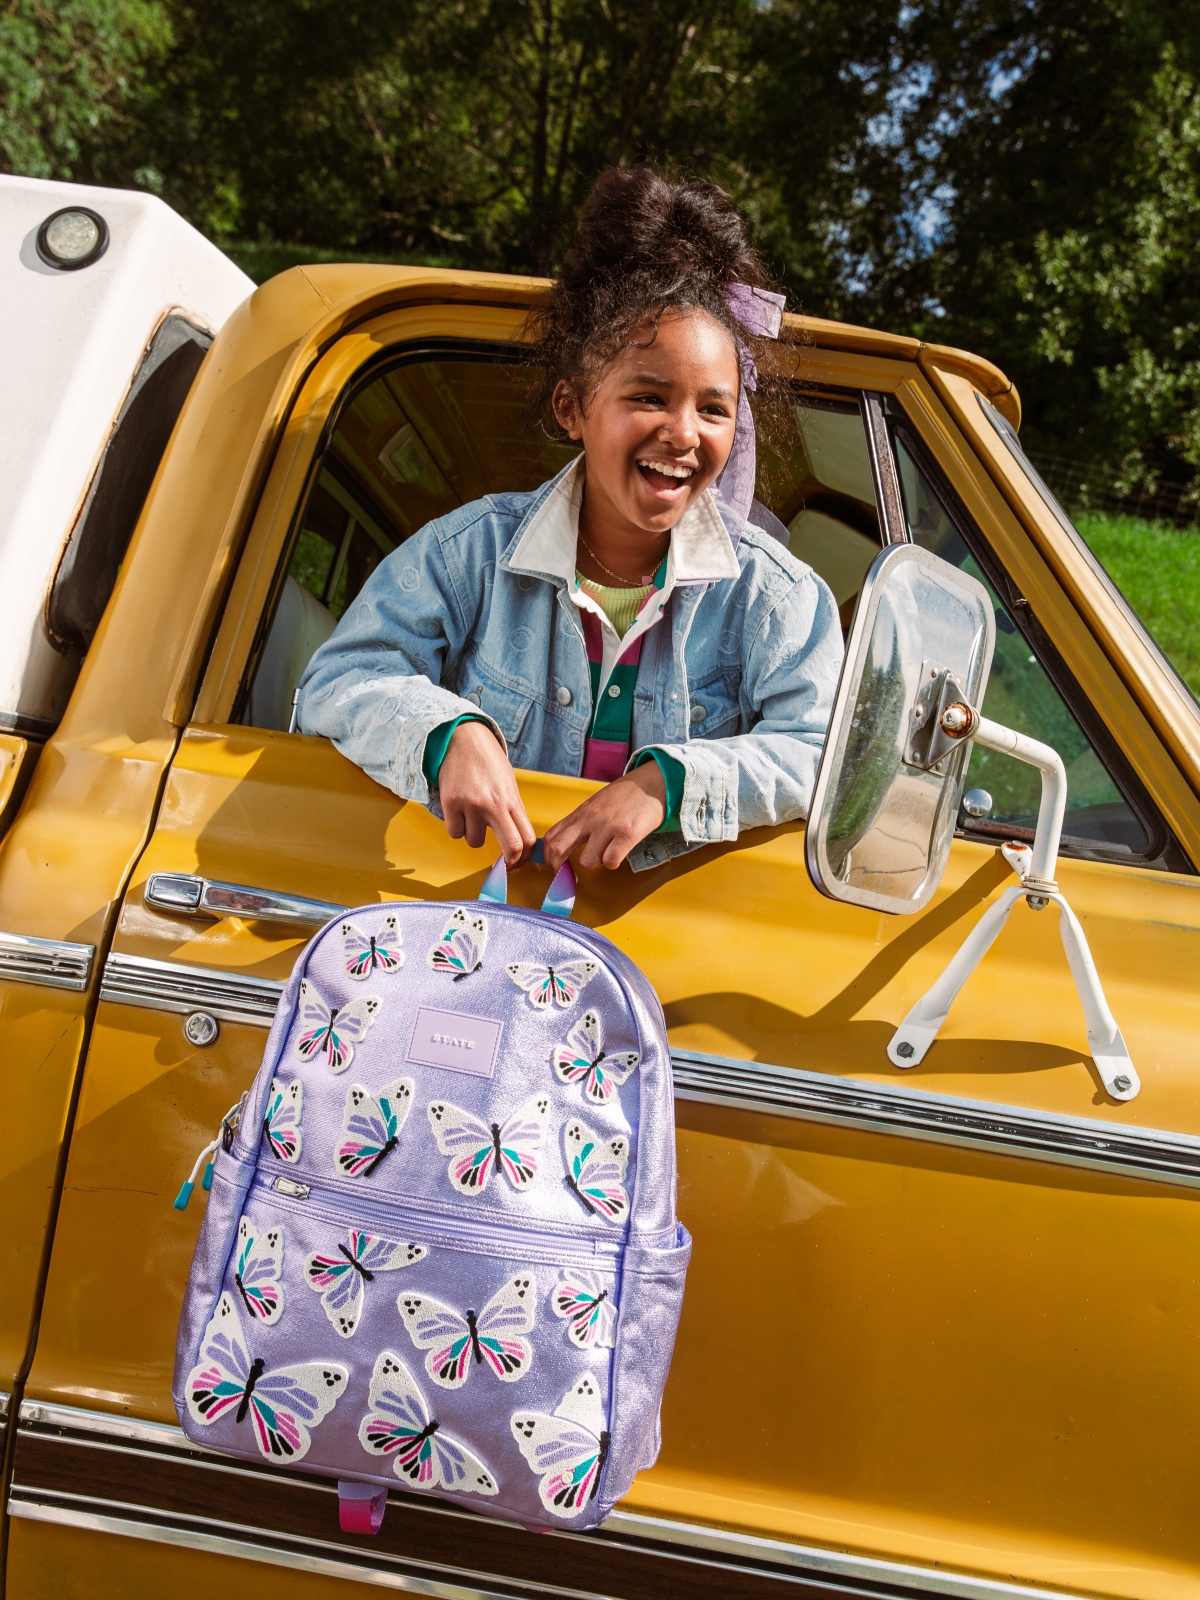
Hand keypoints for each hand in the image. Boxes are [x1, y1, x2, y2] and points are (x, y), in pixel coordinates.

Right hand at [437, 720, 535, 866]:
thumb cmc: (487, 762)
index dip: (525, 857)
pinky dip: (456, 827)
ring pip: (474, 842)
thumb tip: (516, 841)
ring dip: (473, 835)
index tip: (519, 862)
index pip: (528, 838)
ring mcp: (471, 804)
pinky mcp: (451, 803)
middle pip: (511, 847)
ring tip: (472, 815)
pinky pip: (455, 832)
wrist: (463, 738)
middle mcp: (494, 804)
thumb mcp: (508, 784)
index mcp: (512, 799)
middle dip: (510, 862)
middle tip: (505, 864)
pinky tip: (458, 811)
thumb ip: (511, 811)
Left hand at [543, 762, 666, 870]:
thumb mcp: (596, 804)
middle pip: (559, 848)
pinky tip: (618, 855)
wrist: (654, 782)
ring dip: (596, 863)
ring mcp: (608, 826)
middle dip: (559, 868)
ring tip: (605, 854)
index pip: (551, 837)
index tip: (555, 866)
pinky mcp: (628, 834)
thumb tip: (565, 845)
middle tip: (569, 876)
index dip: (548, 857)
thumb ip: (581, 821)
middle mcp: (590, 818)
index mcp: (581, 812)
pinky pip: (611, 860)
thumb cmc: (626, 796)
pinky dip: (613, 863)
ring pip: (587, 860)